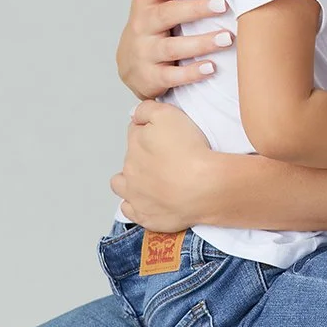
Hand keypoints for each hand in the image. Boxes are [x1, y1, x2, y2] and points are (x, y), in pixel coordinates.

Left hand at [109, 99, 215, 231]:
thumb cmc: (190, 151)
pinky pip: (130, 210)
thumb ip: (146, 110)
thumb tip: (135, 115)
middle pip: (131, 157)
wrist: (205, 187)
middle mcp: (130, 169)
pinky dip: (137, 205)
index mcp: (135, 144)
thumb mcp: (167, 114)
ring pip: (121, 185)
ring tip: (152, 180)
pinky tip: (152, 200)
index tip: (165, 135)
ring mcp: (135, 195)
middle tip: (169, 157)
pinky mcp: (145, 216)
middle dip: (144, 155)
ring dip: (131, 181)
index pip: (135, 131)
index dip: (150, 130)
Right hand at [116, 0, 236, 99]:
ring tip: (227, 37)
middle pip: (166, 14)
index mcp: (145, 1)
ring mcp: (145, 52)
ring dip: (200, 43)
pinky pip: (171, 76)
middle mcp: (142, 25)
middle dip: (194, 8)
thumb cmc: (151, 21)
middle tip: (223, 3)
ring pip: (171, 48)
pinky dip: (190, 73)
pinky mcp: (151, 78)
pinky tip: (211, 68)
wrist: (132, 65)